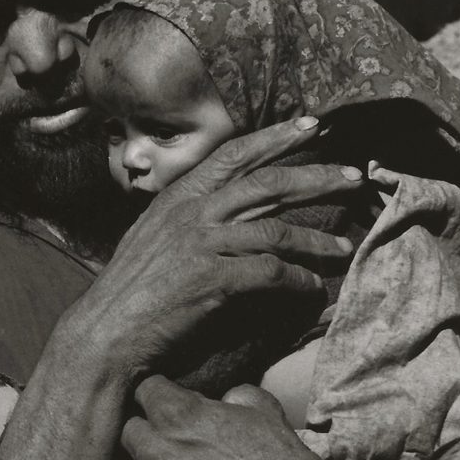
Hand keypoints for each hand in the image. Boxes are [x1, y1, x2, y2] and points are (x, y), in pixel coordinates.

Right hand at [69, 117, 362, 375]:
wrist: (105, 332)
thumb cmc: (129, 292)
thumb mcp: (152, 237)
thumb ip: (186, 217)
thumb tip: (223, 211)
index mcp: (178, 197)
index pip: (234, 154)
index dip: (276, 138)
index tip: (313, 126)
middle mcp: (191, 213)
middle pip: (267, 184)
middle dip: (317, 177)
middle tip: (354, 177)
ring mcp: (200, 244)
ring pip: (276, 231)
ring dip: (317, 242)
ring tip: (345, 248)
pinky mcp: (211, 280)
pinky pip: (270, 273)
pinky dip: (297, 280)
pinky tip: (312, 288)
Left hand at [114, 376, 345, 459]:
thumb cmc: (280, 459)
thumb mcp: (261, 407)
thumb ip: (229, 394)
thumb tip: (218, 398)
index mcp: (178, 414)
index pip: (144, 391)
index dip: (159, 396)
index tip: (168, 405)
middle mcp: (156, 451)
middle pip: (129, 432)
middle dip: (147, 433)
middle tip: (169, 445)